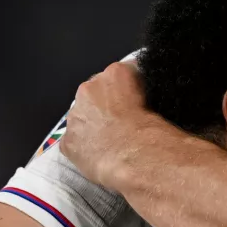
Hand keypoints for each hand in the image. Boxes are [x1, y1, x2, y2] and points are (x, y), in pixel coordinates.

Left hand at [60, 61, 162, 189]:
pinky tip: (100, 154)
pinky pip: (75, 141)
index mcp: (115, 73)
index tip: (134, 101)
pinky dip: (85, 146)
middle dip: (104, 104)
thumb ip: (145, 88)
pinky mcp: (68, 140)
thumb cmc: (151, 126)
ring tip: (110, 139)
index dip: (127, 89)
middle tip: (120, 121)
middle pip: (95, 92)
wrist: (136, 153)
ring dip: (92, 124)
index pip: (121, 74)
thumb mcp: (158, 94)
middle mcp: (89, 88)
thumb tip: (145, 94)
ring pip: (82, 116)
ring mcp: (75, 115)